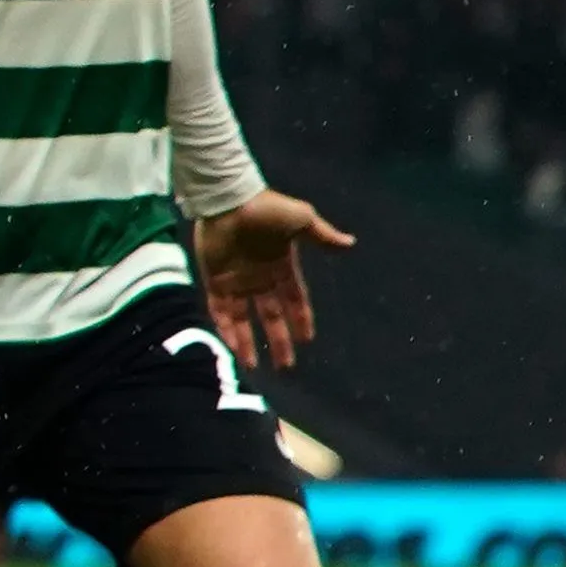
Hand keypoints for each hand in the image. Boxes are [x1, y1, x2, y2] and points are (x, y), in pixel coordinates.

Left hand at [192, 189, 355, 369]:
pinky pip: (220, 312)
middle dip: (279, 341)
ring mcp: (236, 282)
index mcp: (281, 267)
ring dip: (249, 342)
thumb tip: (351, 244)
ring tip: (254, 366)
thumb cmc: (266, 209)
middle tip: (285, 366)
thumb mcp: (302, 220)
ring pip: (244, 320)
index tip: (307, 340)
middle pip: (271, 317)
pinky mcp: (215, 281)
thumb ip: (323, 236)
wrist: (229, 199)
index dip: (301, 319)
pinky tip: (232, 347)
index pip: (294, 300)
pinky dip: (226, 329)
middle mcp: (260, 279)